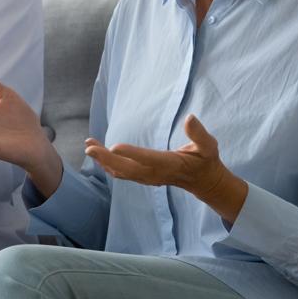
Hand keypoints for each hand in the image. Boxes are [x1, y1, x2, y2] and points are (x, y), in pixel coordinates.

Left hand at [85, 114, 247, 223]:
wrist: (203, 181)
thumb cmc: (206, 160)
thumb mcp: (209, 146)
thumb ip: (199, 134)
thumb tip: (190, 117)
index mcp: (171, 164)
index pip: (148, 159)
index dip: (132, 154)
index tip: (114, 146)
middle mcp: (155, 174)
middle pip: (127, 169)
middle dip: (106, 158)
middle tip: (89, 146)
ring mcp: (147, 178)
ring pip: (121, 172)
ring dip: (103, 160)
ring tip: (88, 145)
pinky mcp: (143, 177)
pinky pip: (122, 173)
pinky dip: (107, 164)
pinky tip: (97, 154)